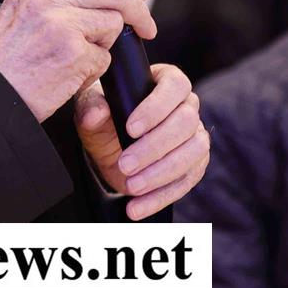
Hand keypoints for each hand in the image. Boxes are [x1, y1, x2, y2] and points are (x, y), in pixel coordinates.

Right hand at [0, 0, 153, 122]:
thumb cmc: (6, 60)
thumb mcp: (21, 10)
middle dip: (138, 6)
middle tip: (146, 24)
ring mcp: (60, 22)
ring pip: (112, 22)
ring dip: (106, 43)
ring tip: (79, 57)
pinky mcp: (72, 51)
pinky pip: (104, 56)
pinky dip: (95, 69)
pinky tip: (71, 75)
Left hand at [76, 64, 209, 220]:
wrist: (110, 150)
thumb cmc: (105, 120)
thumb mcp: (91, 111)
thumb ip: (91, 108)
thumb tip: (96, 114)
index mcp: (165, 81)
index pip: (174, 85)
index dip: (156, 108)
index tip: (130, 128)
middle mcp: (187, 106)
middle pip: (186, 122)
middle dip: (154, 147)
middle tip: (125, 164)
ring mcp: (195, 136)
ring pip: (193, 152)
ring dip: (161, 174)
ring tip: (131, 186)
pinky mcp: (195, 165)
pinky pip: (187, 181)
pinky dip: (161, 197)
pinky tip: (138, 206)